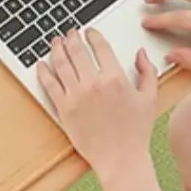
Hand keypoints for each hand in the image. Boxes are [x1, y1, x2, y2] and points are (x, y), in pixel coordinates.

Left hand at [37, 29, 158, 174]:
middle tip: (69, 33)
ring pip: (61, 63)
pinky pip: (49, 85)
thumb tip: (140, 53)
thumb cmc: (136, 132)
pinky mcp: (64, 109)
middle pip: (77, 50)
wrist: (120, 159)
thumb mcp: (150, 98)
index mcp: (115, 77)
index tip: (89, 32)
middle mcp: (93, 84)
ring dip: (56, 49)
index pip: (99, 46)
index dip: (92, 35)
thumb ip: (147, 71)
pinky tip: (41, 65)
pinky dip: (43, 72)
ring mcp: (76, 96)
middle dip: (71, 38)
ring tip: (55, 42)